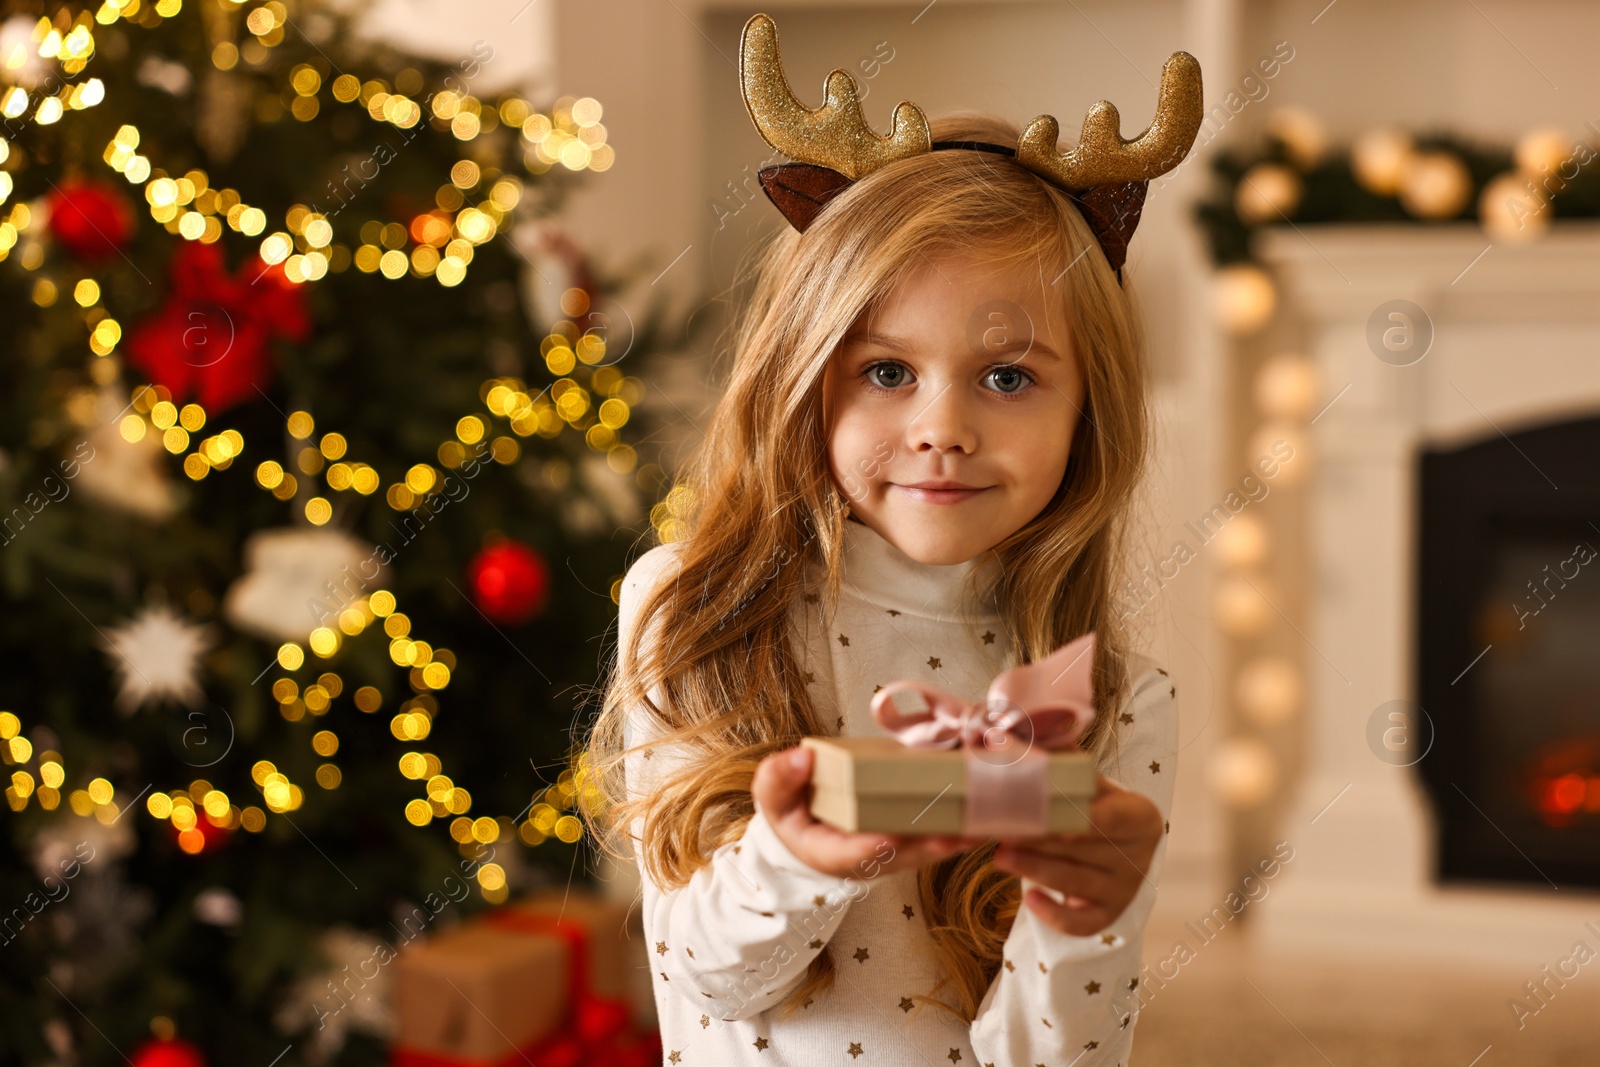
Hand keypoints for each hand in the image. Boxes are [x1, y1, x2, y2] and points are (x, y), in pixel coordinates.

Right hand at [752, 745, 984, 880]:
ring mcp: (892, 852)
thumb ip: (778, 779)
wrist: (805, 828)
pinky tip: (985, 811)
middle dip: (929, 846)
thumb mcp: (772, 797)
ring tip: (981, 824)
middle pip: (902, 856)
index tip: (888, 837)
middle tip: (954, 834)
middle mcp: (867, 858)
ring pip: (927, 850)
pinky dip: (960, 827)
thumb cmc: (790, 810)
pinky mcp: (910, 840)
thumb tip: (802, 757)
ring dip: (954, 839)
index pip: (853, 854)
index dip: (872, 847)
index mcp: (830, 852)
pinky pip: (937, 836)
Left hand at [991, 773, 1162, 936]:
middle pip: (1082, 850)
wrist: (1120, 847)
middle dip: (1038, 840)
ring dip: (1033, 869)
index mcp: (1141, 817)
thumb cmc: (1098, 807)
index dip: (1074, 818)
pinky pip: (1081, 924)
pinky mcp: (1108, 916)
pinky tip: (1029, 900)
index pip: (1107, 818)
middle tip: (1000, 830)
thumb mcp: (1090, 782)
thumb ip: (1066, 759)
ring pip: (1074, 882)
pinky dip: (1054, 915)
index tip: (1039, 813)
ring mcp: (1125, 890)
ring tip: (998, 855)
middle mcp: (1140, 856)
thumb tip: (1029, 728)